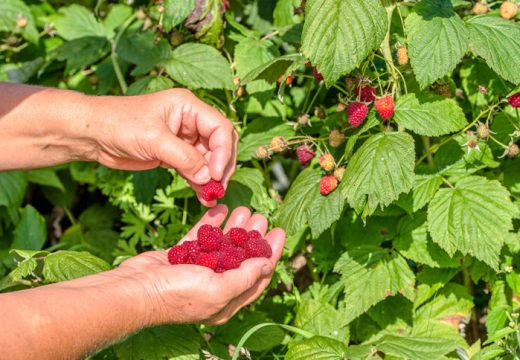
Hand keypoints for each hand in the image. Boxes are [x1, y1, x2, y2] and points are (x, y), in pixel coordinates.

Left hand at [86, 89, 236, 205]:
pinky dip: (200, 182)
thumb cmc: (118, 124)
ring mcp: (184, 138)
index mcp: (188, 106)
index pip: (220, 128)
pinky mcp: (175, 154)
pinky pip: (195, 169)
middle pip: (220, 144)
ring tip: (211, 197)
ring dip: (211, 178)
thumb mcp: (153, 139)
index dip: (222, 152)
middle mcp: (190, 120)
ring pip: (209, 159)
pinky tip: (202, 196)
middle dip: (221, 166)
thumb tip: (207, 177)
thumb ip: (184, 158)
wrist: (93, 134)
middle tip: (218, 188)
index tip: (214, 174)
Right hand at [116, 205, 284, 324]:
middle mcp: (215, 286)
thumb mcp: (218, 290)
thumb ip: (244, 277)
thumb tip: (267, 265)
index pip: (257, 276)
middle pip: (241, 258)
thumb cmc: (177, 295)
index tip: (280, 232)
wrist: (135, 289)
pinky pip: (202, 237)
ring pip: (223, 246)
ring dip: (235, 228)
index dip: (271, 253)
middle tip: (261, 216)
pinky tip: (221, 209)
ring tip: (245, 209)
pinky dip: (212, 224)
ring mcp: (198, 270)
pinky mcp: (183, 255)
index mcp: (227, 301)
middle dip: (254, 237)